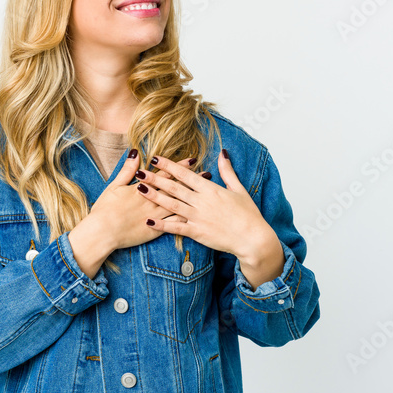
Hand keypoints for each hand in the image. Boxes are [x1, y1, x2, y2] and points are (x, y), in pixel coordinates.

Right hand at [86, 150, 196, 251]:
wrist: (102, 232)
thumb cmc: (105, 209)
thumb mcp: (114, 185)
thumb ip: (127, 170)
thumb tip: (135, 152)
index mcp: (142, 188)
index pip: (164, 174)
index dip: (178, 166)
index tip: (192, 159)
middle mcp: (152, 200)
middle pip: (175, 187)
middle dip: (191, 180)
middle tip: (206, 173)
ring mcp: (155, 215)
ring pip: (178, 204)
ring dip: (193, 197)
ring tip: (207, 192)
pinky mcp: (155, 231)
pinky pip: (173, 225)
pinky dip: (186, 218)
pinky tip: (198, 216)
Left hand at [135, 153, 276, 259]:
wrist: (252, 238)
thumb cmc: (248, 214)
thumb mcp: (239, 189)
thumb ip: (227, 171)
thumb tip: (222, 153)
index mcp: (211, 189)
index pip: (185, 174)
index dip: (169, 166)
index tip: (156, 158)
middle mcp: (201, 201)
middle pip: (174, 187)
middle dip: (155, 179)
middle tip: (139, 171)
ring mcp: (198, 217)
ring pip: (171, 205)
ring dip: (154, 197)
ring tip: (139, 189)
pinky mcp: (197, 232)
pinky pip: (176, 228)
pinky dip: (162, 225)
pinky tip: (148, 221)